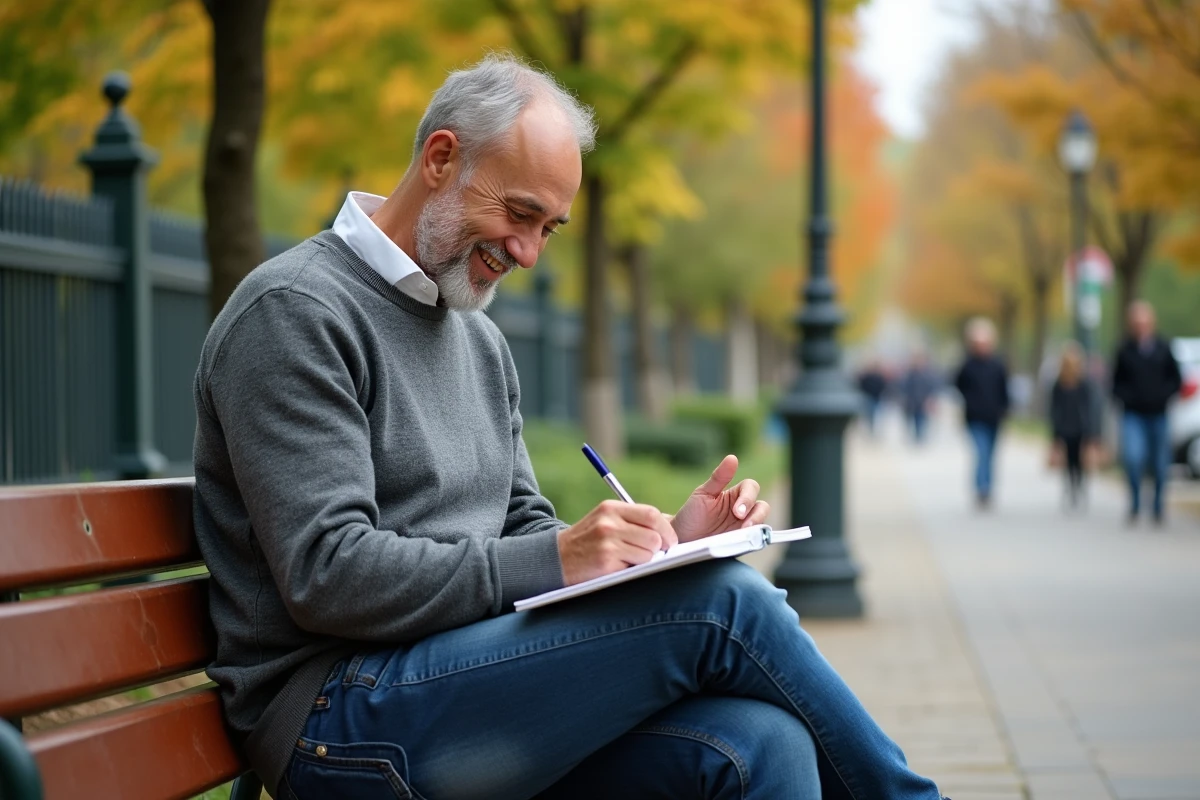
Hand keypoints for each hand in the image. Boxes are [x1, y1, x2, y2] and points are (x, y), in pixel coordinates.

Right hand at [558, 501, 677, 585]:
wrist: (555, 559)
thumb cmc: (588, 541)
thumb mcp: (606, 521)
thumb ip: (634, 520)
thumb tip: (671, 525)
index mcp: (610, 508)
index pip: (651, 514)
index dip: (666, 529)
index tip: (669, 540)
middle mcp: (608, 523)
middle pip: (654, 535)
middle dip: (659, 547)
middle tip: (654, 554)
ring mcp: (607, 543)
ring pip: (648, 553)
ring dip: (645, 560)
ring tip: (630, 560)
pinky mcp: (605, 563)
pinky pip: (635, 567)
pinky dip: (633, 570)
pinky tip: (619, 568)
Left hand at [671, 455, 769, 542]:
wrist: (681, 539)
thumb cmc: (692, 514)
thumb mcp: (703, 493)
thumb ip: (719, 477)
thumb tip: (732, 458)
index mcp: (735, 495)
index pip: (751, 488)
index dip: (748, 497)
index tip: (737, 510)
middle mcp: (743, 510)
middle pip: (762, 507)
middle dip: (756, 515)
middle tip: (743, 523)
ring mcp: (743, 528)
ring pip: (761, 525)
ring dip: (756, 529)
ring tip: (744, 534)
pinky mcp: (742, 544)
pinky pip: (753, 542)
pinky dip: (752, 541)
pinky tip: (744, 542)